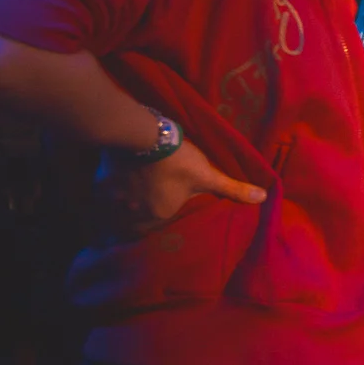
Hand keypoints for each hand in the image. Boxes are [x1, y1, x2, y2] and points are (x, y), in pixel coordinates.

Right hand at [99, 140, 266, 228]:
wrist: (140, 137)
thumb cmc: (178, 158)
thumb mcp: (208, 174)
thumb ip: (233, 189)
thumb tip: (263, 198)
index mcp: (161, 215)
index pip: (159, 227)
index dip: (159, 221)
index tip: (157, 217)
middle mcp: (135, 215)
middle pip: (134, 225)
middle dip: (137, 223)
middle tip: (138, 216)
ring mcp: (114, 202)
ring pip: (115, 215)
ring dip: (120, 214)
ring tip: (123, 206)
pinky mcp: (100, 188)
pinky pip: (101, 200)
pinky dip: (105, 199)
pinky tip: (109, 191)